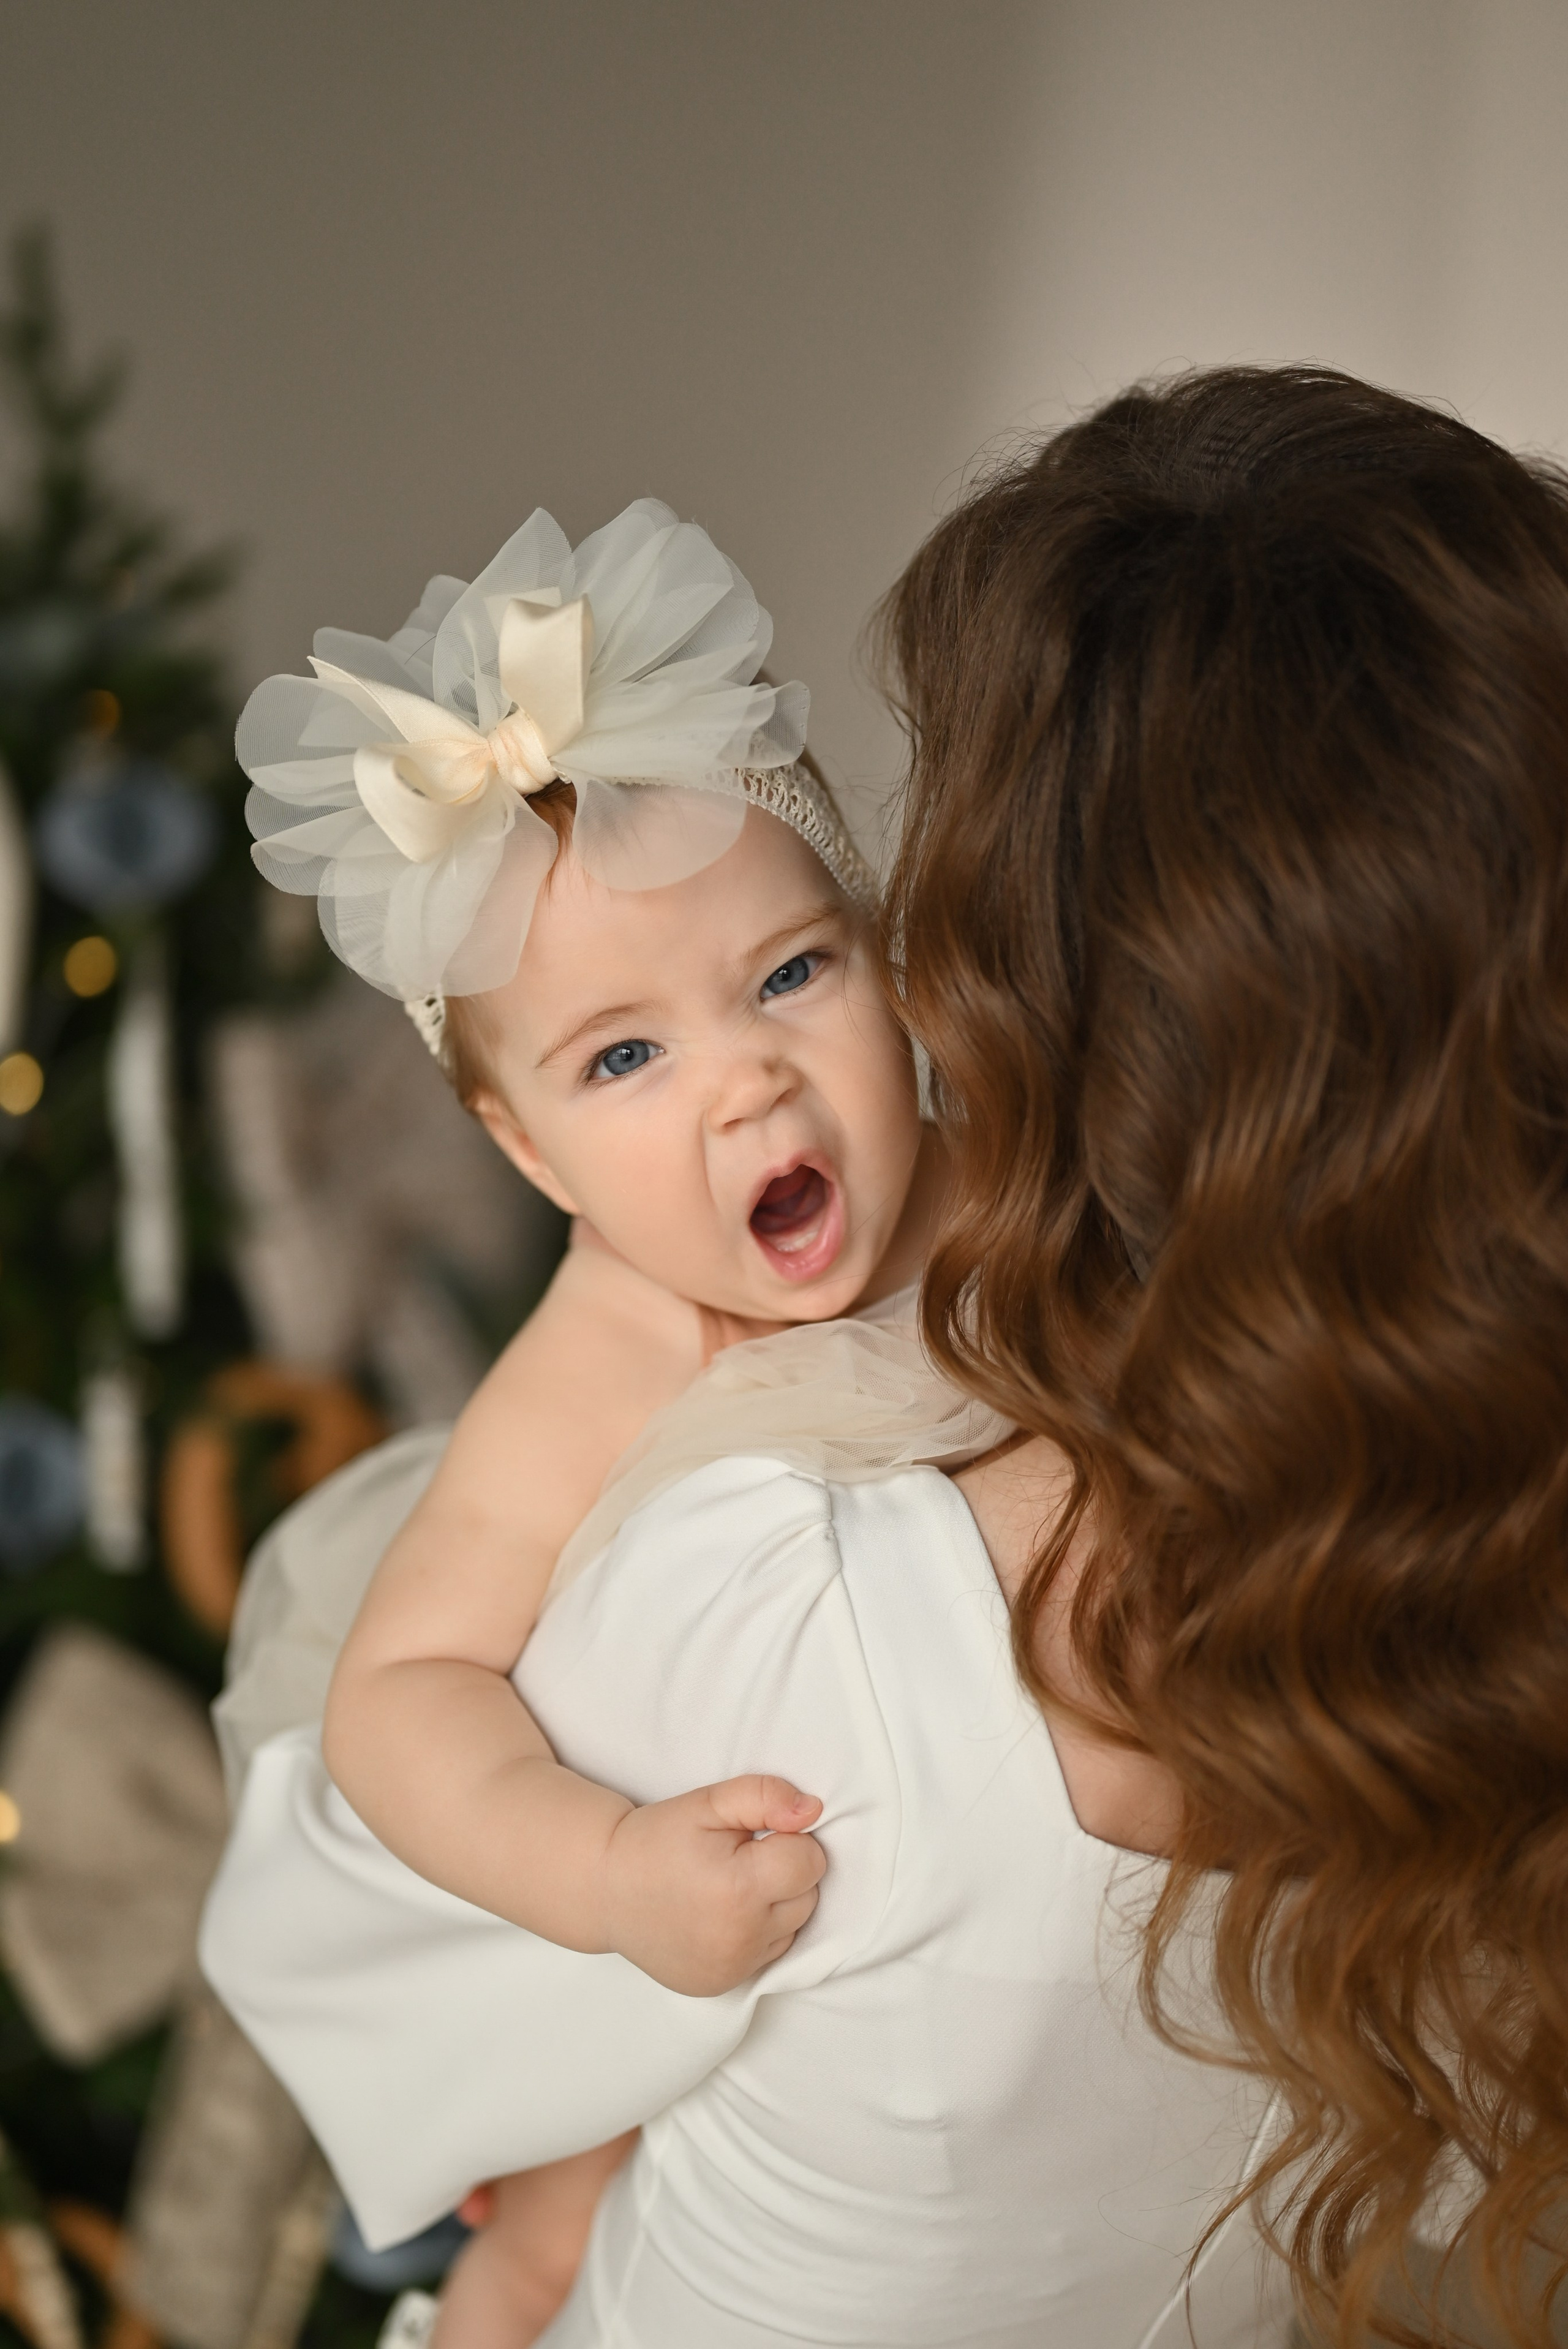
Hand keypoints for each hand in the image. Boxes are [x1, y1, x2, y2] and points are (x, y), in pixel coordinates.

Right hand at [598, 1775, 825, 1995]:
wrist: (604, 1889)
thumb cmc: (656, 1840)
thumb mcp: (707, 1802)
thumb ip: (764, 1797)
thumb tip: (813, 1810)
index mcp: (739, 1889)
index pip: (810, 1861)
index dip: (788, 1839)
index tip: (753, 1836)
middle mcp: (741, 1938)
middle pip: (807, 1896)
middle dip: (785, 1872)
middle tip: (739, 1859)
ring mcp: (732, 1968)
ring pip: (794, 1927)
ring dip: (776, 1905)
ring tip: (731, 1887)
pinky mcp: (723, 1986)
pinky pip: (770, 1954)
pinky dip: (759, 1933)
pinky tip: (723, 1915)